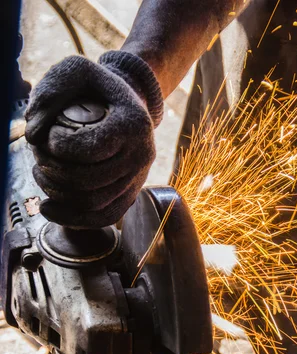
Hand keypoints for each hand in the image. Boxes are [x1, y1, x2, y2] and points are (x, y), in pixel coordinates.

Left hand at [25, 53, 162, 227]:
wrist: (131, 105)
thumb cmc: (100, 88)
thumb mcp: (76, 70)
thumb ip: (49, 93)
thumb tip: (33, 136)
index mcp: (132, 125)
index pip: (90, 150)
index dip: (59, 147)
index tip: (49, 137)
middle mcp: (141, 156)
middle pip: (88, 182)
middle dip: (53, 172)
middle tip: (38, 157)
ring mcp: (137, 180)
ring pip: (93, 204)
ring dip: (58, 193)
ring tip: (41, 175)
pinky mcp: (130, 196)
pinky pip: (102, 219)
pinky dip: (71, 219)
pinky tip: (48, 207)